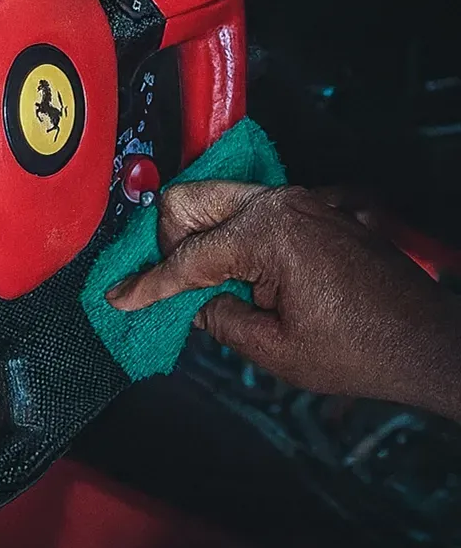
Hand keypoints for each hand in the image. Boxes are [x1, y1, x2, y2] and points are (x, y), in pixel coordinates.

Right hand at [107, 183, 460, 420]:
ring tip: (201, 281)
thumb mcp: (274, 349)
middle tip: (169, 284)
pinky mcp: (309, 208)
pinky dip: (226, 233)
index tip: (119, 298)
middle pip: (188, 199)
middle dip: (166, 240)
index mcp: (268, 233)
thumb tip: (191, 301)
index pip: (187, 257)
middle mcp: (279, 203)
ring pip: (214, 197)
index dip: (148, 284)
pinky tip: (232, 271)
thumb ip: (218, 317)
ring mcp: (297, 200)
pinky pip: (246, 208)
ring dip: (195, 234)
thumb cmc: (361, 350)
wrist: (427, 343)